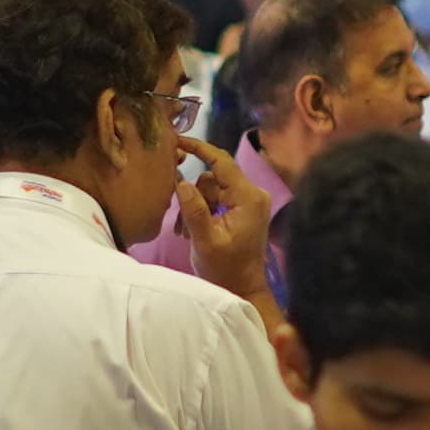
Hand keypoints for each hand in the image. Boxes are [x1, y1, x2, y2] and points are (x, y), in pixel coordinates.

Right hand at [170, 134, 272, 292]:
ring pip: (211, 189)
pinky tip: (193, 231)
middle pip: (213, 177)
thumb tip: (181, 181)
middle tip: (181, 221)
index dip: (199, 148)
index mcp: (248, 198)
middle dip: (193, 195)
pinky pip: (216, 199)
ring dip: (194, 206)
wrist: (242, 289)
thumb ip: (194, 209)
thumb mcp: (205, 240)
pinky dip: (202, 211)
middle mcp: (253, 195)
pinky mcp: (243, 210)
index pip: (222, 162)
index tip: (177, 140)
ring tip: (186, 232)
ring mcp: (249, 202)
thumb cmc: (225, 270)